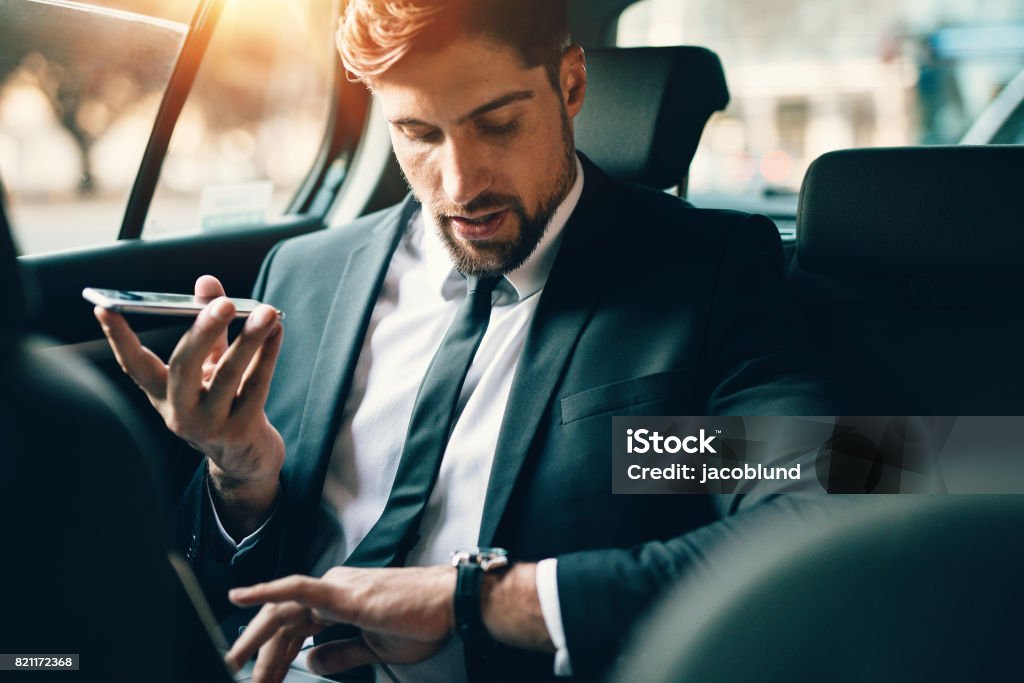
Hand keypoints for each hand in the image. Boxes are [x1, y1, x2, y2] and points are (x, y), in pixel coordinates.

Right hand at [94, 275, 284, 533]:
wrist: (247, 458)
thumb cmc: (224, 401)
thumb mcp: (210, 365)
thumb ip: (208, 324)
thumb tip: (206, 281)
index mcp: (163, 394)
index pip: (133, 364)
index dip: (118, 338)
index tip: (104, 307)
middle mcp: (179, 412)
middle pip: (183, 367)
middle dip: (203, 332)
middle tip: (224, 303)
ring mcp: (209, 425)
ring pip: (229, 376)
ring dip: (249, 340)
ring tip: (267, 311)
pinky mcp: (240, 431)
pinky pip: (257, 386)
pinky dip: (268, 355)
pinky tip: (277, 330)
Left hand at [225, 566, 456, 681]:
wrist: (452, 604)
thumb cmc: (423, 620)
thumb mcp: (374, 649)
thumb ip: (340, 654)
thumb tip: (312, 662)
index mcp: (337, 602)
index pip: (293, 630)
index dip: (272, 658)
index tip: (259, 681)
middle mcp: (331, 588)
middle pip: (281, 623)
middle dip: (257, 655)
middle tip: (236, 678)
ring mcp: (335, 587)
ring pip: (281, 610)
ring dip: (254, 638)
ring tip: (233, 661)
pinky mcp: (343, 593)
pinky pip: (297, 589)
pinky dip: (267, 591)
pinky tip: (242, 597)